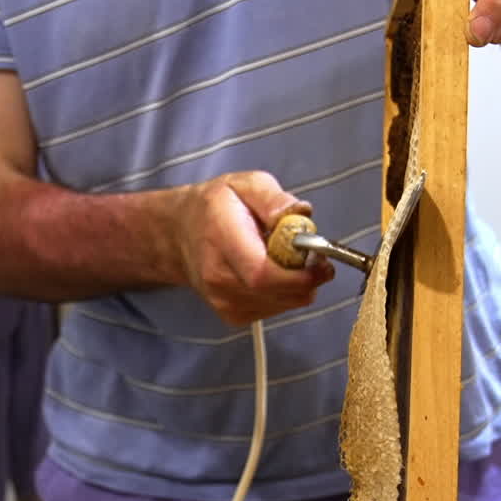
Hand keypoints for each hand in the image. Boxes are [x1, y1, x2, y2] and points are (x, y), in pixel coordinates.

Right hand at [175, 171, 333, 326]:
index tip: (320, 260)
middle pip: (278, 292)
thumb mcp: (245, 184)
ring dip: (298, 283)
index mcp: (221, 240)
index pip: (262, 274)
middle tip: (314, 254)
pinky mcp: (233, 316)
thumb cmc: (215, 207)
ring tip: (286, 258)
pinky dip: (286, 292)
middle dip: (308, 276)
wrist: (180, 235)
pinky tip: (273, 272)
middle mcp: (218, 279)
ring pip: (285, 303)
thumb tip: (301, 214)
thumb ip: (274, 199)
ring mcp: (224, 303)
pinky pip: (277, 308)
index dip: (299, 274)